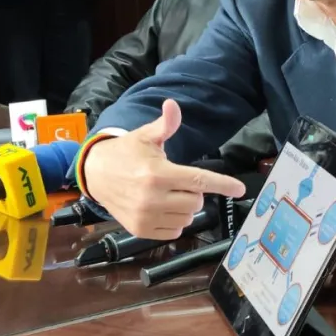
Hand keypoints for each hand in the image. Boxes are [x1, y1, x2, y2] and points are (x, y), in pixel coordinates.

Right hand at [82, 99, 245, 239]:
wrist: (95, 175)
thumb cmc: (126, 153)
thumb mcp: (146, 136)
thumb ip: (165, 125)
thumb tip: (173, 105)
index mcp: (157, 174)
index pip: (199, 180)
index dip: (223, 184)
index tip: (240, 189)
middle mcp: (152, 198)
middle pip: (197, 201)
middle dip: (194, 191)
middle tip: (177, 181)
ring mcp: (146, 217)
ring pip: (188, 217)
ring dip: (185, 207)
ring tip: (167, 194)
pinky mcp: (141, 230)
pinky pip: (175, 230)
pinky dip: (175, 221)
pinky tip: (161, 208)